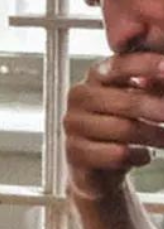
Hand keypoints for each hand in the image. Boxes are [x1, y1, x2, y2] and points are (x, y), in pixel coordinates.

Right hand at [64, 52, 163, 200]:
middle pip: (127, 102)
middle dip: (158, 109)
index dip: (147, 66)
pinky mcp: (75, 152)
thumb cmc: (125, 123)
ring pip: (124, 129)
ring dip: (154, 136)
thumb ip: (154, 83)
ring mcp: (74, 124)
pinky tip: (144, 155)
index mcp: (97, 75)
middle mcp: (80, 96)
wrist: (101, 162)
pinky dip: (138, 156)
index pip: (121, 66)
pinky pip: (116, 154)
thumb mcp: (142, 97)